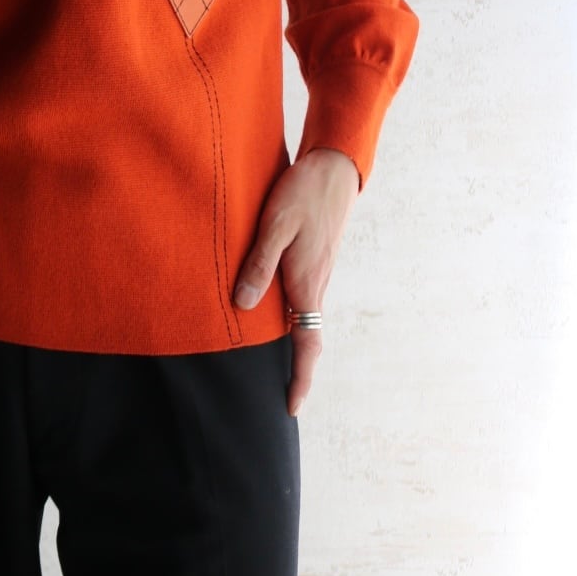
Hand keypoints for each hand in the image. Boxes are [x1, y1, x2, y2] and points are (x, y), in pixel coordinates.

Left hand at [232, 147, 358, 415]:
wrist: (333, 169)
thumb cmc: (302, 194)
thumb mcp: (275, 225)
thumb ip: (259, 264)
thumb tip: (243, 304)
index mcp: (307, 283)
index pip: (308, 343)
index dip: (300, 377)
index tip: (292, 406)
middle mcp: (315, 284)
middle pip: (306, 337)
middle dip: (294, 369)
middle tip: (276, 394)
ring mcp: (316, 273)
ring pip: (303, 318)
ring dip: (290, 343)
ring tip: (267, 362)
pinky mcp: (312, 260)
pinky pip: (301, 298)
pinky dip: (289, 316)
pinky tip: (267, 313)